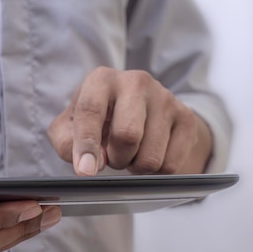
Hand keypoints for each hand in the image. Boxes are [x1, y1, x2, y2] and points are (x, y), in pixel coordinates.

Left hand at [48, 67, 212, 175]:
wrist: (139, 110)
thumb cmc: (97, 120)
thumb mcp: (69, 127)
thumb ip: (66, 144)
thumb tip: (88, 164)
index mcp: (101, 79)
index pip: (91, 111)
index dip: (86, 144)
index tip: (85, 170)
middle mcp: (136, 81)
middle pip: (127, 135)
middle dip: (116, 158)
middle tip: (112, 156)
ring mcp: (165, 98)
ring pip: (151, 157)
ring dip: (135, 167)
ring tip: (131, 153)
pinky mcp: (186, 117)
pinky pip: (170, 164)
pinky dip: (155, 171)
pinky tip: (148, 154)